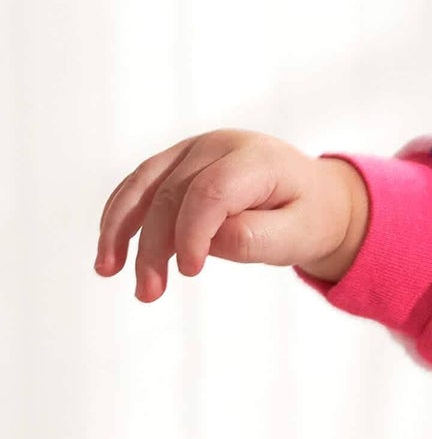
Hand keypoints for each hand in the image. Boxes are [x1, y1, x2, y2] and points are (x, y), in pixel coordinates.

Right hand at [94, 129, 370, 298]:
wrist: (318, 199)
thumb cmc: (311, 219)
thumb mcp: (300, 236)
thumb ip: (256, 238)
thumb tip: (208, 242)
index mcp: (257, 159)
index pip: (212, 192)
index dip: (192, 232)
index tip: (188, 272)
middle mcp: (219, 145)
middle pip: (172, 192)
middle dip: (154, 245)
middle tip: (148, 293)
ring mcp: (194, 150)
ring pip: (145, 185)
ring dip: (120, 229)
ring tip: (107, 271)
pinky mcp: (177, 163)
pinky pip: (140, 186)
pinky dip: (120, 216)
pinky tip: (110, 250)